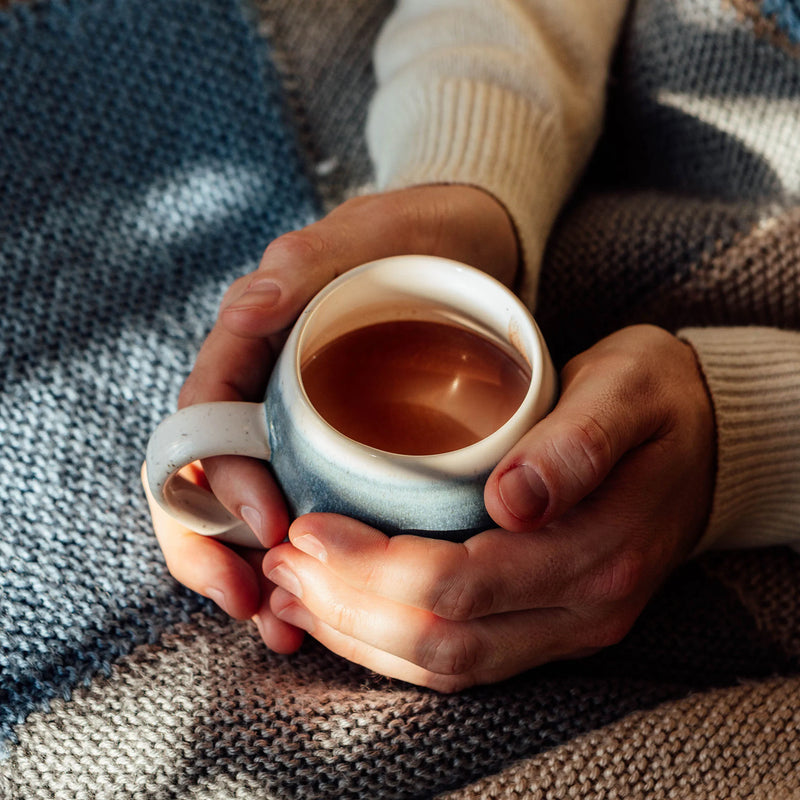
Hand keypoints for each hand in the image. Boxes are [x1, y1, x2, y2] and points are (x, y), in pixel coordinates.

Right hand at [146, 184, 518, 647]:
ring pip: (248, 503)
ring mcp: (300, 420)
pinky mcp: (339, 443)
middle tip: (256, 604)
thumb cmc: (416, 235)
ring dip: (254, 568)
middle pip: (207, 479)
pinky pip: (307, 502)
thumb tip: (246, 308)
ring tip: (284, 624)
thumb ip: (307, 262)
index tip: (266, 527)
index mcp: (249, 345)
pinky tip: (330, 594)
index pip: (200, 423)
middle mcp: (262, 389)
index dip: (215, 482)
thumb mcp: (368, 233)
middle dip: (216, 548)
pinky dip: (308, 554)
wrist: (473, 251)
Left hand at [260, 325, 715, 689]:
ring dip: (359, 637)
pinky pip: (463, 661)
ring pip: (447, 667)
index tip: (308, 530)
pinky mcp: (551, 625)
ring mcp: (569, 626)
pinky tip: (343, 616)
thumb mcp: (627, 390)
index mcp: (600, 549)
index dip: (374, 568)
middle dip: (348, 608)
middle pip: (444, 640)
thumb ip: (577, 443)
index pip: (464, 585)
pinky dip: (392, 646)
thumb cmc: (654, 399)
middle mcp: (584, 607)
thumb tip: (514, 498)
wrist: (704, 438)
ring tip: (292, 594)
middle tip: (281, 563)